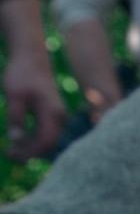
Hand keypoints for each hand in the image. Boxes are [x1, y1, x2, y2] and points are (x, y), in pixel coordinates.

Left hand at [4, 42, 66, 159]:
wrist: (31, 58)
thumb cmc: (21, 74)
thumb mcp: (14, 95)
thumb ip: (16, 117)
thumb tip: (15, 139)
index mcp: (52, 112)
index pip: (46, 141)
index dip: (30, 152)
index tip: (9, 154)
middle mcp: (59, 117)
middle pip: (49, 145)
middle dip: (29, 153)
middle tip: (7, 154)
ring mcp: (57, 117)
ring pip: (47, 141)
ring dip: (30, 148)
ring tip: (10, 149)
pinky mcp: (52, 116)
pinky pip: (46, 134)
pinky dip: (32, 141)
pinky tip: (17, 139)